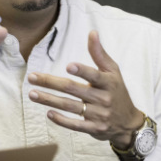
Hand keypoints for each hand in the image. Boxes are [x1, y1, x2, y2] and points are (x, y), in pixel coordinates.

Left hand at [28, 31, 143, 147]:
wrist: (128, 122)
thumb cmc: (117, 91)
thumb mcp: (113, 71)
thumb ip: (100, 54)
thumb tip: (92, 32)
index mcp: (108, 82)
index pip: (94, 75)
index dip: (82, 71)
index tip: (68, 66)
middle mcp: (103, 98)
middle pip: (73, 90)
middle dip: (51, 83)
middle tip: (32, 77)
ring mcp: (98, 115)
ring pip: (70, 106)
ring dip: (49, 100)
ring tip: (32, 94)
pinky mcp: (94, 128)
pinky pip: (75, 125)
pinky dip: (61, 120)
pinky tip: (48, 113)